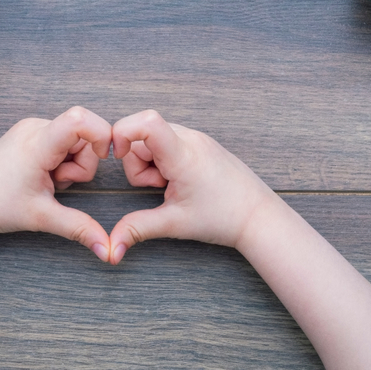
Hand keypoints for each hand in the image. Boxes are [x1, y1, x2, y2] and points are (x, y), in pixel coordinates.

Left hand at [0, 106, 113, 260]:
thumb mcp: (42, 217)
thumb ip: (79, 228)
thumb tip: (107, 250)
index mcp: (38, 144)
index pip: (80, 119)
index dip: (101, 134)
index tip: (104, 157)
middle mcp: (35, 128)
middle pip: (83, 135)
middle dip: (83, 163)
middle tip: (57, 184)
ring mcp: (31, 128)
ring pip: (74, 139)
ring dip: (70, 164)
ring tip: (47, 181)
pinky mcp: (29, 132)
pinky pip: (60, 140)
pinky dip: (60, 159)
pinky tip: (42, 174)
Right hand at [108, 110, 280, 263]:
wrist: (258, 216)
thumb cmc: (223, 218)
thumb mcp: (174, 224)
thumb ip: (137, 229)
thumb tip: (112, 247)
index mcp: (183, 155)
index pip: (147, 122)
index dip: (122, 132)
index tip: (118, 156)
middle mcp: (191, 138)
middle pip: (142, 133)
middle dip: (137, 161)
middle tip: (158, 186)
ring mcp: (197, 138)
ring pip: (154, 138)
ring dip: (151, 161)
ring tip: (170, 184)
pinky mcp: (201, 142)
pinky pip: (169, 141)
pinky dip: (164, 159)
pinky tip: (178, 179)